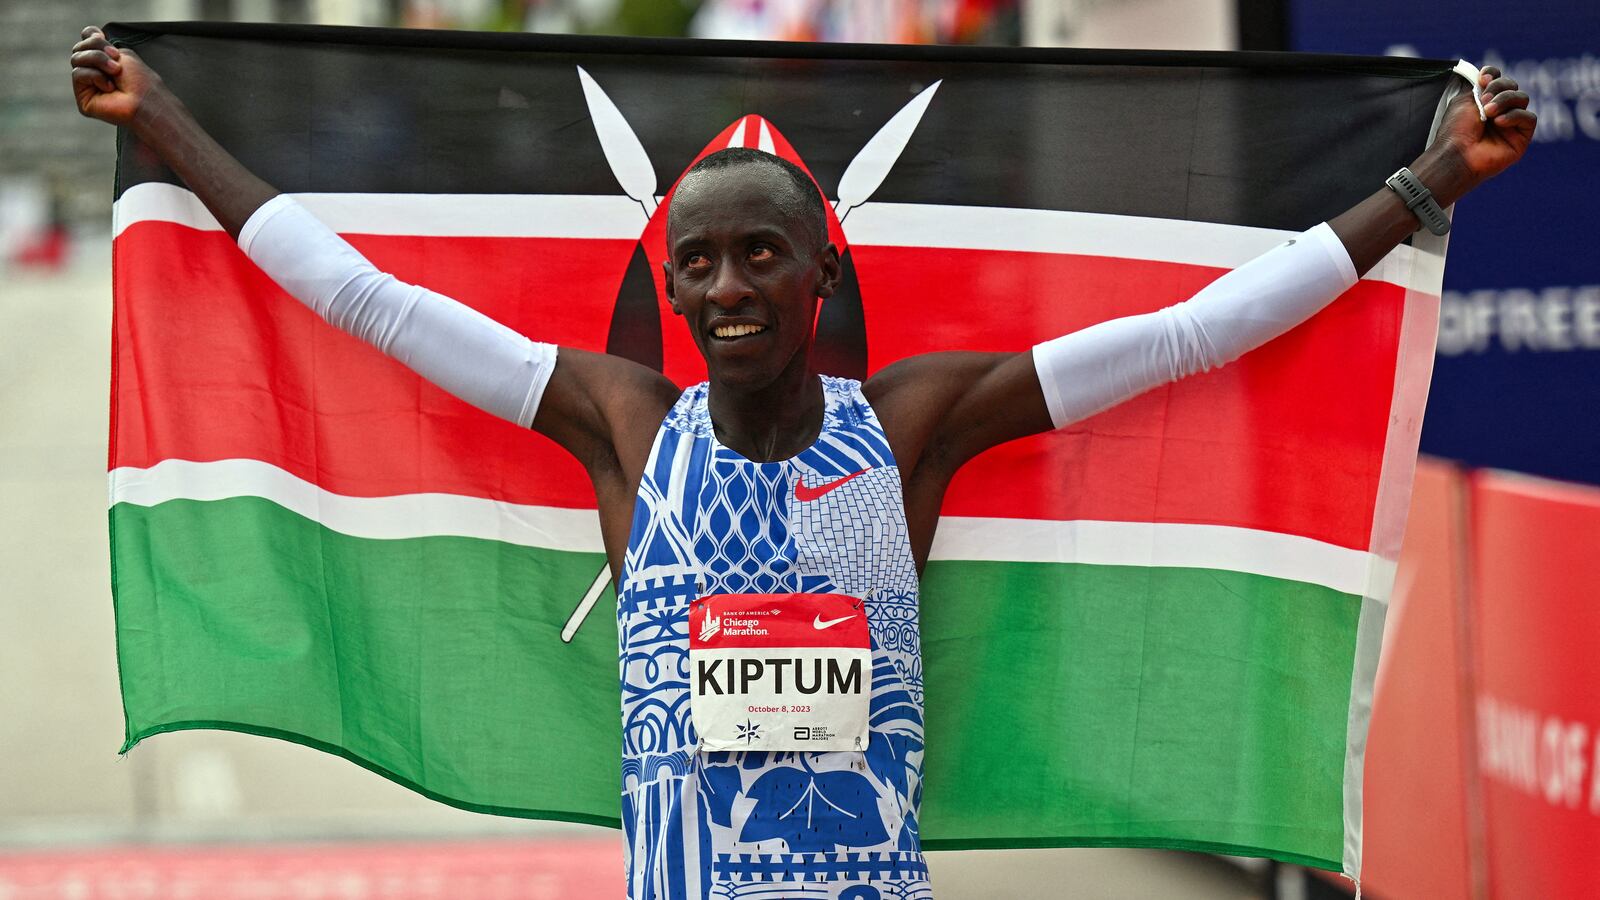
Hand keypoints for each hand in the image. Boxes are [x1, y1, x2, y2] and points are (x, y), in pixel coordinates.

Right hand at [71, 26, 160, 126]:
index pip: (85, 39)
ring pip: (76, 59)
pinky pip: (78, 74)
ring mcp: (87, 85)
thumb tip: (88, 34)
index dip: (91, 36)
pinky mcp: (83, 98)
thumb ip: (102, 44)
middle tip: (116, 58)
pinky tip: (110, 88)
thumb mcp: (122, 54)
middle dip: (97, 48)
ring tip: (116, 71)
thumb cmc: (139, 80)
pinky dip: (95, 76)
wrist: (145, 101)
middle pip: (79, 48)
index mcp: (104, 61)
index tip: (102, 36)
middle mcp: (94, 71)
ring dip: (98, 60)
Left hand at [1432, 66, 1536, 187]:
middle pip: (1512, 85)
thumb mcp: (1464, 100)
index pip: (1498, 79)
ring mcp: (1511, 124)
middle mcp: (1499, 111)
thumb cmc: (1455, 130)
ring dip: (1505, 100)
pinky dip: (1515, 116)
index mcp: (1484, 102)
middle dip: (1498, 88)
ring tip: (1488, 113)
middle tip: (1483, 101)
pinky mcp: (1521, 137)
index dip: (1494, 74)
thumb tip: (1490, 76)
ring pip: (1522, 98)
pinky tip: (1499, 122)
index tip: (1483, 78)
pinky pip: (1529, 118)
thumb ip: (1479, 86)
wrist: (1456, 154)